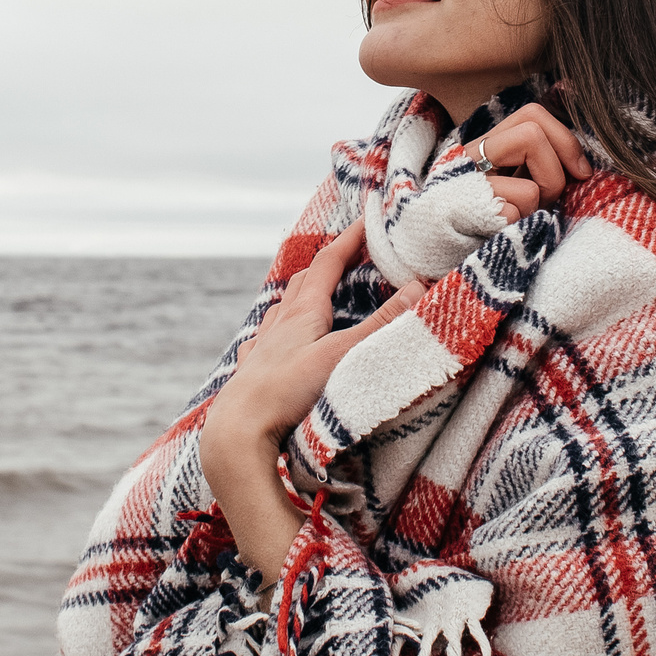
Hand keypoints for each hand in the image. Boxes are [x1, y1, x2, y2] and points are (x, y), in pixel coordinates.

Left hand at [200, 226, 419, 581]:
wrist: (237, 434)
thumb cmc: (287, 393)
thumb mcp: (342, 356)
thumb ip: (381, 326)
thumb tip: (419, 287)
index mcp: (302, 313)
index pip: (327, 263)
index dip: (349, 240)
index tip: (368, 221)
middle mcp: (279, 325)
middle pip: (302, 282)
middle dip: (326, 265)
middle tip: (346, 256)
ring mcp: (262, 349)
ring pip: (280, 311)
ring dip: (299, 296)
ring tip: (311, 293)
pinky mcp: (252, 375)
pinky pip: (263, 343)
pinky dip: (274, 333)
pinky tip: (270, 341)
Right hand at [462, 102, 592, 222]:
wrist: (451, 261)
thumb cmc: (493, 224)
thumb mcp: (516, 186)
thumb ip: (536, 165)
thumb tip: (582, 164)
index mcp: (485, 146)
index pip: (532, 114)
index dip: (565, 140)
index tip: (581, 172)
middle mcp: (470, 156)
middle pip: (532, 129)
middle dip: (555, 167)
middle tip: (549, 197)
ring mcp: (465, 181)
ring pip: (529, 175)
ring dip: (538, 200)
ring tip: (522, 216)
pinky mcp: (464, 208)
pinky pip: (516, 212)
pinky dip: (520, 226)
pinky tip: (504, 233)